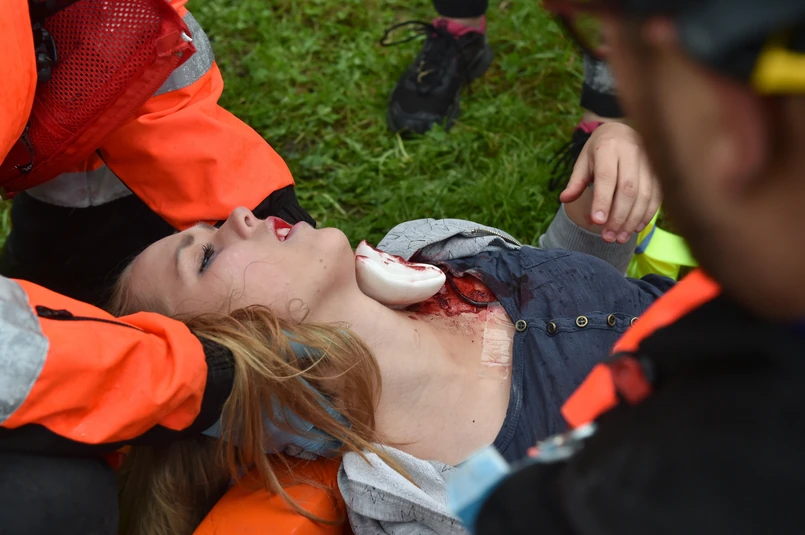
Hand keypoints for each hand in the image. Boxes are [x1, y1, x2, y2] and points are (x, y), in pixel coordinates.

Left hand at [560, 122, 661, 243]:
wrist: (623, 129)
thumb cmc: (600, 149)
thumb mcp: (584, 160)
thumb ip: (576, 181)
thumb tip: (564, 199)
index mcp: (608, 148)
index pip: (606, 177)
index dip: (602, 201)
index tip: (597, 222)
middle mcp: (632, 152)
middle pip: (628, 189)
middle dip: (618, 217)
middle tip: (608, 237)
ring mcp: (649, 161)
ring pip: (645, 194)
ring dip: (633, 219)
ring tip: (620, 238)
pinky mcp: (661, 170)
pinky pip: (657, 195)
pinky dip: (647, 214)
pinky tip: (635, 228)